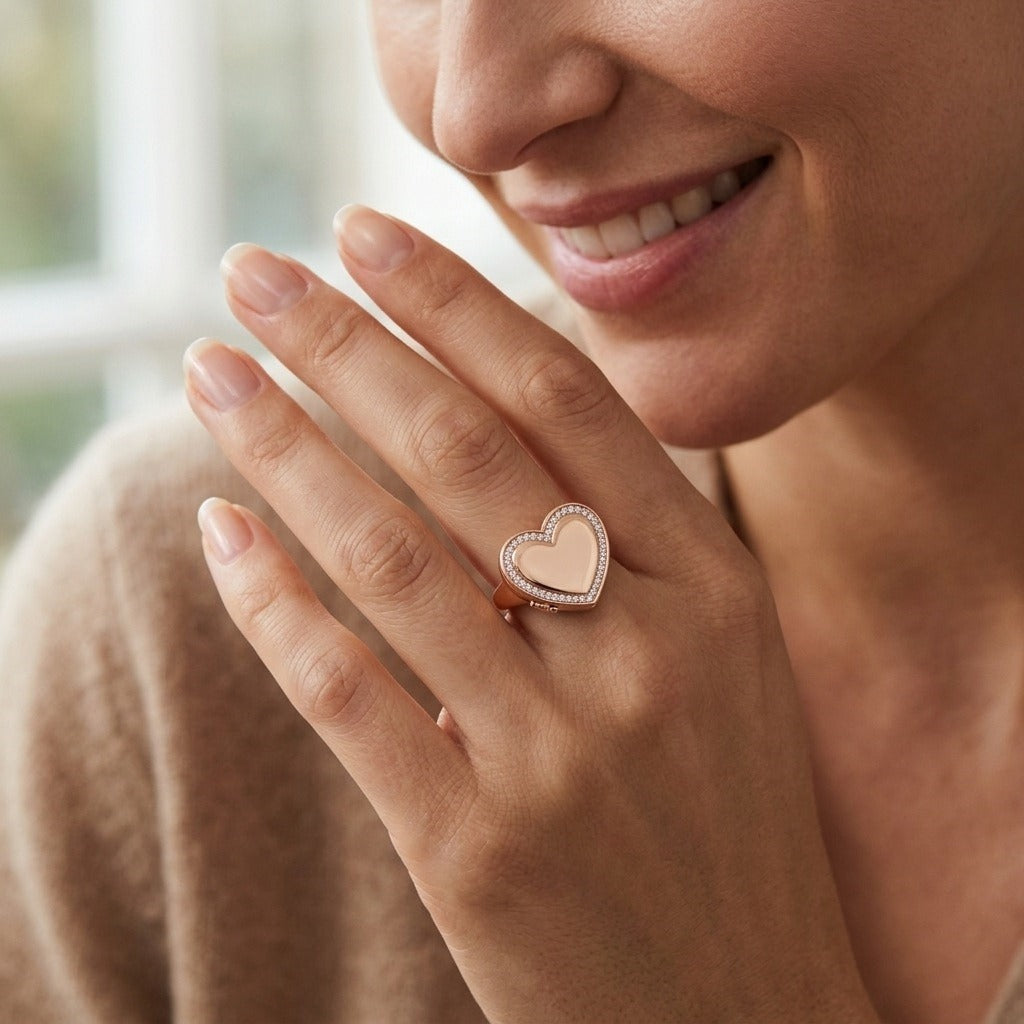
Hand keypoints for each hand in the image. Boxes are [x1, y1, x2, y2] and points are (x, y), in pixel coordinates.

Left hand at [184, 207, 876, 1022]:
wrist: (749, 1011)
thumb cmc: (726, 820)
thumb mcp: (722, 662)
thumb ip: (628, 549)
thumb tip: (484, 430)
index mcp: (713, 588)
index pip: (564, 400)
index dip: (455, 304)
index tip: (364, 233)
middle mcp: (644, 649)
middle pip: (463, 451)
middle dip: (341, 342)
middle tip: (251, 271)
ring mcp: (560, 751)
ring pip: (390, 554)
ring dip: (285, 447)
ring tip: (212, 373)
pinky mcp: (478, 846)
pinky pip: (349, 692)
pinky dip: (272, 604)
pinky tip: (220, 533)